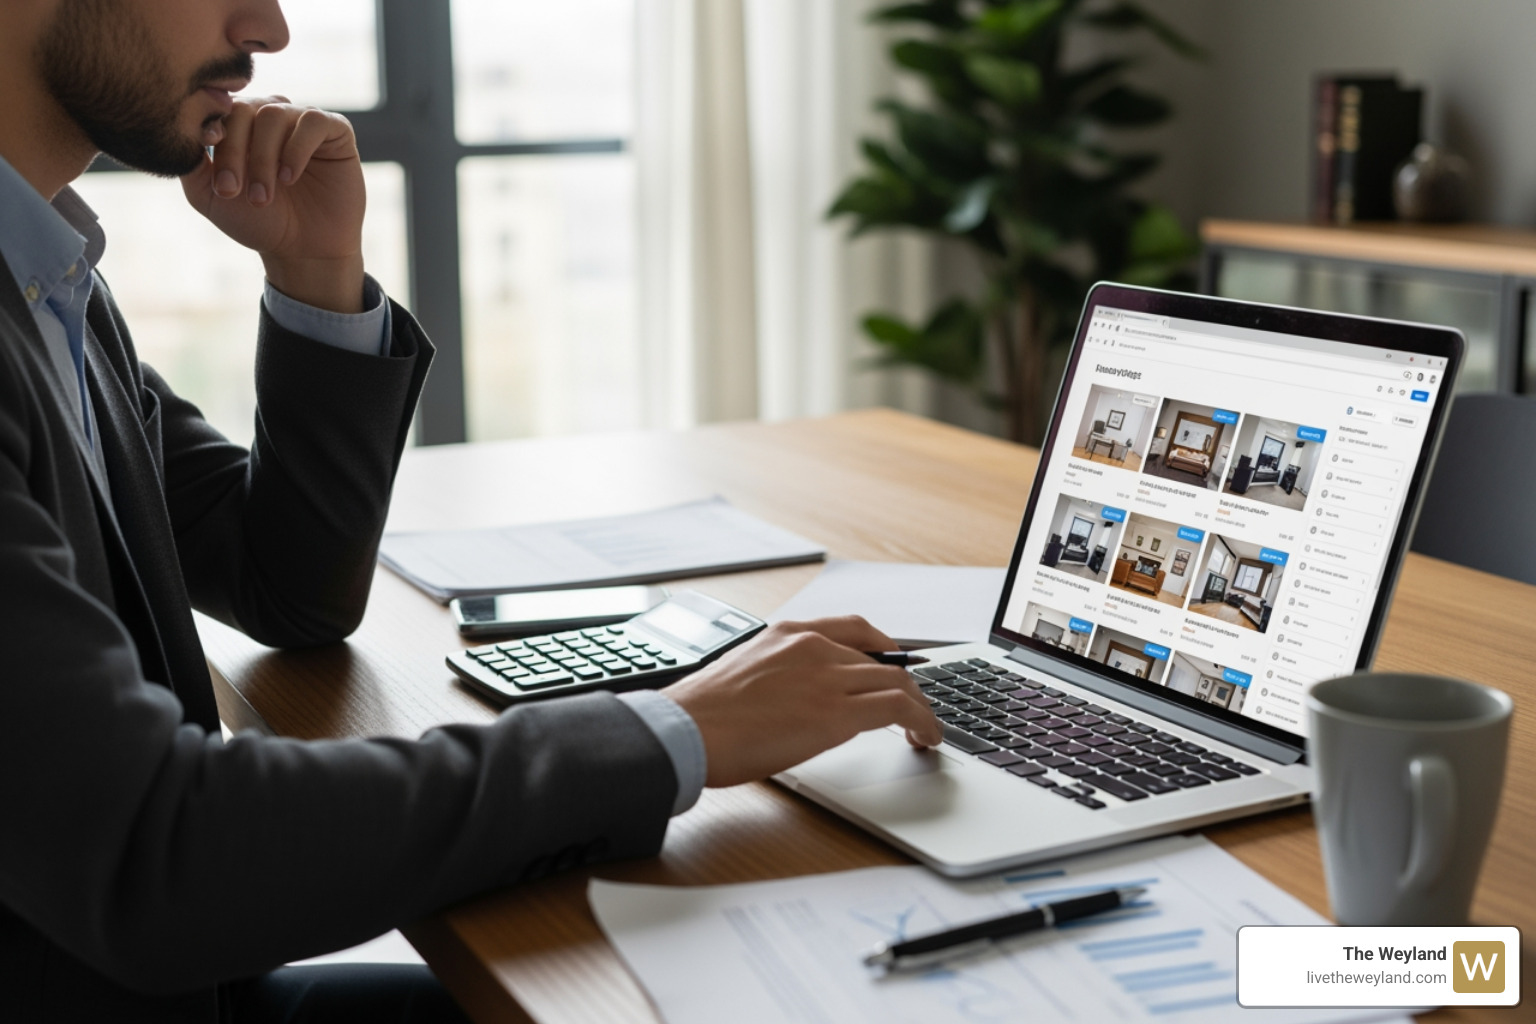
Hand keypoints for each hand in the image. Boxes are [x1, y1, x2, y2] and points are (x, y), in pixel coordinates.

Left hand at [181, 96, 365, 312]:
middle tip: (232, 191)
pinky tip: (289, 177)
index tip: (207, 146)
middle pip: (243, 109)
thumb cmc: (258, 222)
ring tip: (261, 196)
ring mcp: (302, 121)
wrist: (304, 250)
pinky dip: (296, 148)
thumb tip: (179, 130)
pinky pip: (313, 121)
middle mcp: (270, 116)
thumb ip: (191, 163)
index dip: (210, 125)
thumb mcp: (210, 196)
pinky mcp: (335, 131)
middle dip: (234, 151)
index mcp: (240, 126)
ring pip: (274, 114)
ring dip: (263, 157)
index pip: (218, 109)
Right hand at [663, 616, 942, 788]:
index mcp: (788, 633)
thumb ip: (780, 675)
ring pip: (897, 681)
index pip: (854, 628)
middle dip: (906, 683)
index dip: (885, 647)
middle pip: (883, 658)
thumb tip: (798, 700)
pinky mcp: (836, 713)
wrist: (685, 729)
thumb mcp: (745, 674)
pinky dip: (921, 721)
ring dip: (919, 706)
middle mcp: (813, 647)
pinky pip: (897, 708)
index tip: (895, 663)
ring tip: (926, 728)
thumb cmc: (702, 714)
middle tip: (915, 707)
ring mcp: (827, 677)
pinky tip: (925, 738)